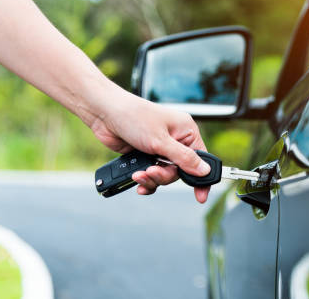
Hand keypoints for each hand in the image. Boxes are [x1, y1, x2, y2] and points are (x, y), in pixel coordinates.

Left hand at [88, 92, 211, 202]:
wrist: (104, 114)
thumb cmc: (134, 117)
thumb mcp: (161, 141)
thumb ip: (183, 158)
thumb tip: (204, 170)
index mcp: (186, 131)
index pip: (201, 158)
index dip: (200, 177)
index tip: (201, 196)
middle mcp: (176, 140)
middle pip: (180, 171)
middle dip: (164, 176)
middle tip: (152, 172)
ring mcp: (160, 149)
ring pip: (165, 175)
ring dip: (151, 179)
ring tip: (139, 175)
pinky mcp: (146, 155)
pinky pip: (152, 175)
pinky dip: (145, 180)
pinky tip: (137, 179)